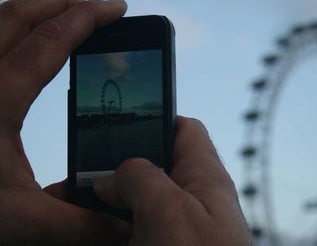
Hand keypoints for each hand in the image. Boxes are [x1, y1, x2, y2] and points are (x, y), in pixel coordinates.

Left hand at [0, 0, 130, 244]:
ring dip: (36, 10)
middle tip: (97, 7)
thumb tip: (125, 228)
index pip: (50, 42)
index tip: (116, 8)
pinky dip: (12, 28)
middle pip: (19, 15)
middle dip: (64, 3)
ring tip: (66, 16)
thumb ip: (79, 224)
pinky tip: (24, 44)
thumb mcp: (20, 221)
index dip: (88, 19)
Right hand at [94, 117, 253, 245]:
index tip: (120, 124)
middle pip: (154, 167)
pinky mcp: (165, 245)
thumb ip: (140, 178)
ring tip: (76, 203)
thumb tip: (112, 177)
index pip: (184, 130)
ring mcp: (178, 227)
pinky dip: (114, 228)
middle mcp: (193, 199)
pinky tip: (91, 230)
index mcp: (204, 176)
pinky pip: (136, 229)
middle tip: (83, 174)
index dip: (155, 120)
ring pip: (140, 202)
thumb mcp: (169, 210)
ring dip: (110, 201)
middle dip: (119, 167)